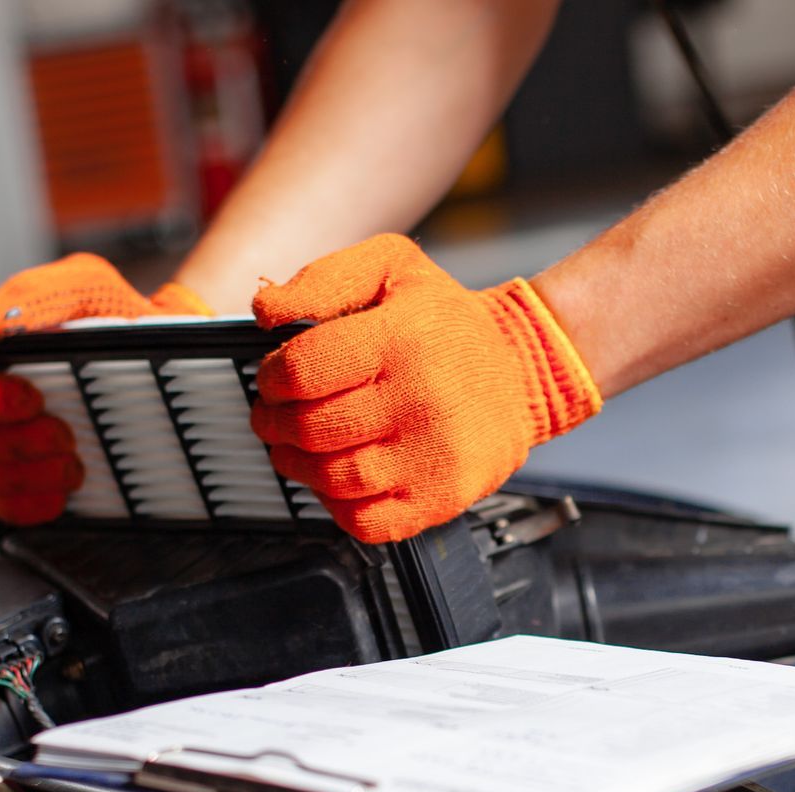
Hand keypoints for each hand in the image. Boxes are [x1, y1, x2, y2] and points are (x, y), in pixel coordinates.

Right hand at [0, 254, 209, 523]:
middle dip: (18, 442)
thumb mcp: (85, 286)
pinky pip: (11, 509)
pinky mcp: (39, 481)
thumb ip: (36, 294)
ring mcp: (15, 446)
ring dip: (30, 474)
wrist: (169, 352)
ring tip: (76, 462)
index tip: (33, 398)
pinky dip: (35, 506)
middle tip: (66, 434)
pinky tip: (67, 491)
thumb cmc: (118, 314)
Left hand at [251, 234, 601, 542]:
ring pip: (333, 479)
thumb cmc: (450, 322)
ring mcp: (434, 457)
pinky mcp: (443, 497)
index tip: (274, 378)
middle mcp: (419, 400)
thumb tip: (267, 309)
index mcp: (400, 339)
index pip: (301, 371)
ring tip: (298, 447)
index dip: (270, 378)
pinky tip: (339, 478)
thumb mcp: (392, 267)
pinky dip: (337, 505)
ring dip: (298, 466)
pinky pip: (366, 522)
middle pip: (310, 429)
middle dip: (275, 423)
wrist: (527, 368)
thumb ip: (323, 279)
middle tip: (277, 415)